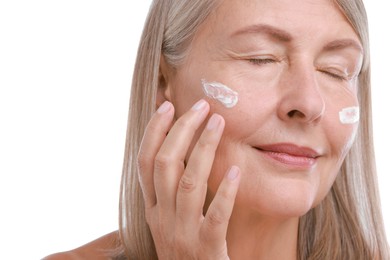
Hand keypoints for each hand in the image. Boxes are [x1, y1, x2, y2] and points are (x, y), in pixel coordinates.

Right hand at [137, 99, 240, 259]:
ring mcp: (183, 234)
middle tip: (201, 105)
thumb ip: (172, 193)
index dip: (153, 132)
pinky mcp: (207, 250)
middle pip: (165, 164)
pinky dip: (225, 192)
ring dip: (203, 148)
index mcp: (153, 210)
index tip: (167, 105)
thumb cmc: (186, 252)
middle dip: (181, 129)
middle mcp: (162, 219)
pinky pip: (216, 216)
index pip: (145, 163)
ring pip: (189, 183)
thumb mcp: (170, 222)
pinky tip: (236, 170)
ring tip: (219, 122)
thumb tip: (181, 153)